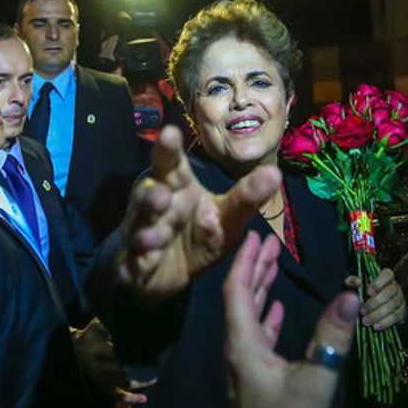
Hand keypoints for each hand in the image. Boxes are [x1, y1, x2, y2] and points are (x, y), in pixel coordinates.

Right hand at [71, 319, 155, 404]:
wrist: (73, 348)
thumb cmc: (88, 335)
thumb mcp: (97, 327)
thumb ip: (111, 328)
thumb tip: (128, 328)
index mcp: (101, 352)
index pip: (124, 355)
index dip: (138, 355)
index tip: (151, 352)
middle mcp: (103, 368)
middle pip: (128, 371)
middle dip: (143, 369)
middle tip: (157, 365)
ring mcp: (103, 379)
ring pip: (126, 384)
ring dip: (142, 383)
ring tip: (154, 379)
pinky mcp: (104, 386)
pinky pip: (118, 396)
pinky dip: (131, 399)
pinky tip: (143, 399)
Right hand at [117, 125, 281, 300]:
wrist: (177, 274)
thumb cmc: (200, 235)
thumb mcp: (228, 218)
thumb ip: (247, 197)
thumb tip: (275, 173)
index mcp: (177, 187)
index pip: (171, 164)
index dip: (168, 150)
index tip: (170, 132)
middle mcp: (153, 206)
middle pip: (145, 192)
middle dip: (150, 194)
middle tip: (164, 196)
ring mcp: (139, 233)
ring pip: (137, 227)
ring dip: (146, 231)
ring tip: (157, 237)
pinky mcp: (133, 263)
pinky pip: (132, 260)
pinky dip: (138, 261)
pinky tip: (145, 262)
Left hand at [224, 231, 358, 407]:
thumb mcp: (316, 379)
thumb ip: (333, 335)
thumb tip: (352, 294)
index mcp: (242, 346)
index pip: (236, 291)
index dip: (245, 261)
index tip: (257, 235)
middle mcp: (237, 353)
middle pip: (240, 301)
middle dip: (253, 270)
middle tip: (269, 243)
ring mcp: (245, 370)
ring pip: (248, 320)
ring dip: (260, 292)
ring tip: (273, 267)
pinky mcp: (256, 384)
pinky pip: (258, 340)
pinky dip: (268, 319)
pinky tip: (279, 309)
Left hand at [344, 267, 407, 329]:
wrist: (362, 314)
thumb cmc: (357, 296)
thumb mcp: (350, 288)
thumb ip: (351, 282)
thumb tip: (357, 282)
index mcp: (383, 278)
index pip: (388, 274)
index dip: (379, 282)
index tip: (368, 292)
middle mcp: (394, 287)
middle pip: (390, 291)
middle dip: (375, 302)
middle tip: (362, 310)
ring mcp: (399, 300)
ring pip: (394, 305)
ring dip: (379, 314)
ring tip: (365, 321)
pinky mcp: (401, 313)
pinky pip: (397, 317)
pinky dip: (386, 322)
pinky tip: (375, 326)